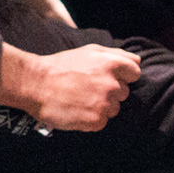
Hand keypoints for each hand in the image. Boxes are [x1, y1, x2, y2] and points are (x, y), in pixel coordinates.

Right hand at [22, 44, 141, 130]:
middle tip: (88, 87)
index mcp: (112, 64)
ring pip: (114, 109)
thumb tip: (137, 60)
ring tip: (81, 98)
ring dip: (101, 106)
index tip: (106, 77)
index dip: (122, 75)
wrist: (36, 84)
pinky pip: (102, 122)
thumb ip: (117, 54)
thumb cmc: (62, 66)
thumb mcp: (89, 51)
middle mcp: (111, 84)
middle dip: (110, 91)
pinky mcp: (96, 121)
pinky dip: (92, 118)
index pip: (135, 73)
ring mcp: (104, 104)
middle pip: (124, 93)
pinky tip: (78, 109)